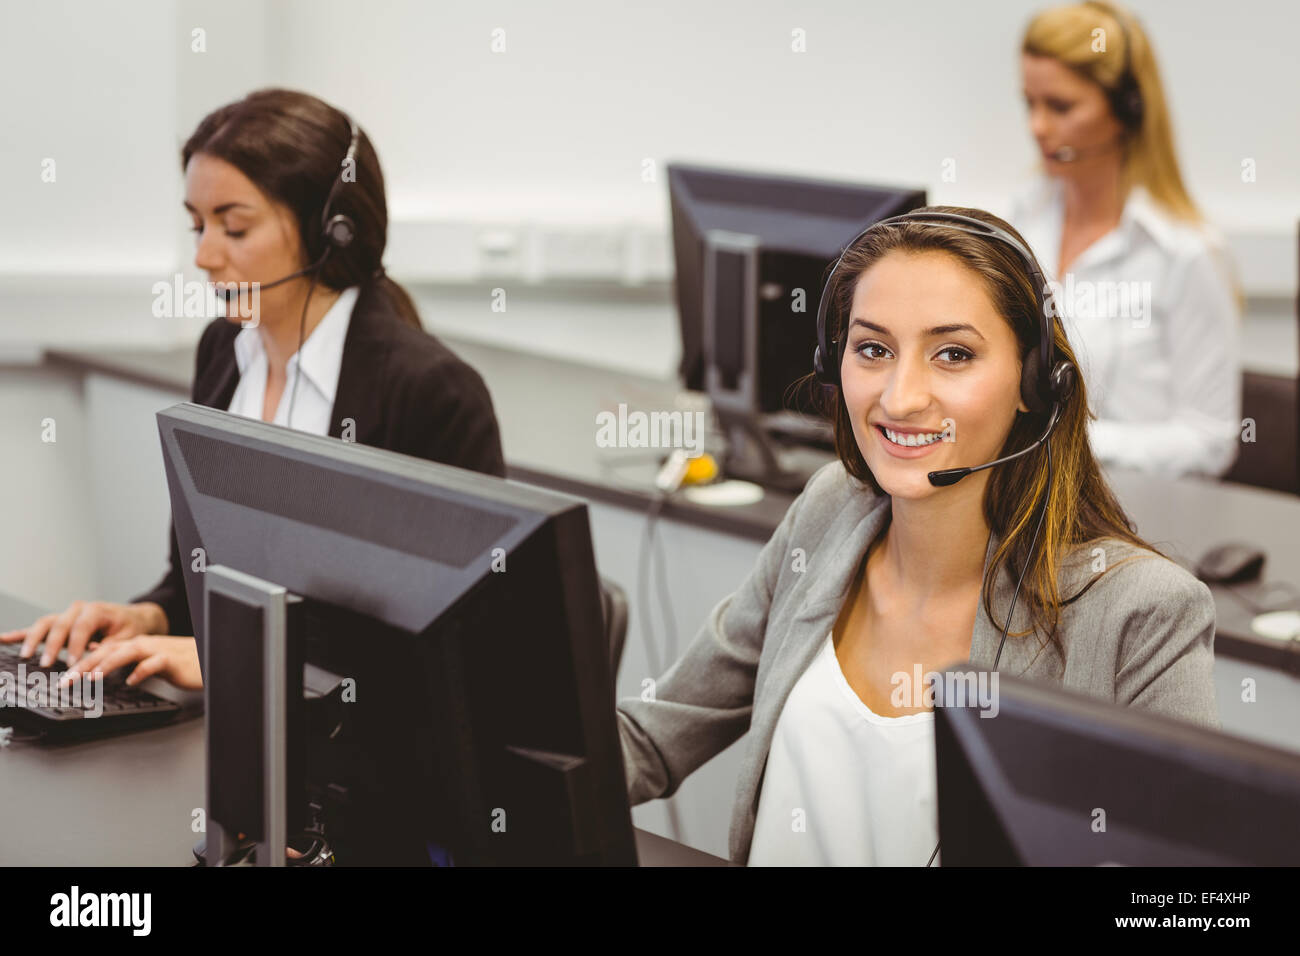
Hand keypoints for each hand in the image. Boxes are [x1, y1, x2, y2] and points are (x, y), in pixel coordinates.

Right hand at [0, 600, 167, 665]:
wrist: (131, 617)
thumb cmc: (129, 627)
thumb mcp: (125, 639)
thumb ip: (108, 649)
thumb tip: (93, 661)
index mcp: (96, 610)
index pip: (81, 627)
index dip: (76, 646)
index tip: (73, 663)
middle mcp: (78, 609)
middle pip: (59, 625)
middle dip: (52, 646)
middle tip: (47, 664)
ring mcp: (66, 614)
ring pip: (45, 623)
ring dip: (33, 639)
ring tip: (26, 656)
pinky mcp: (59, 623)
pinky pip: (37, 627)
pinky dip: (20, 633)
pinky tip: (4, 639)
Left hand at [60, 635, 201, 690]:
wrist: (207, 658)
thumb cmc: (178, 661)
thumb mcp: (147, 658)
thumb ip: (123, 656)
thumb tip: (97, 655)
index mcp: (135, 644)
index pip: (102, 650)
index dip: (81, 663)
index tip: (64, 678)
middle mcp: (143, 644)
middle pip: (109, 650)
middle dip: (85, 665)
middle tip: (67, 681)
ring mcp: (157, 650)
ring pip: (127, 652)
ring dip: (107, 664)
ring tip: (91, 678)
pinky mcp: (171, 660)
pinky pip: (153, 664)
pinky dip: (141, 671)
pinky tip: (131, 681)